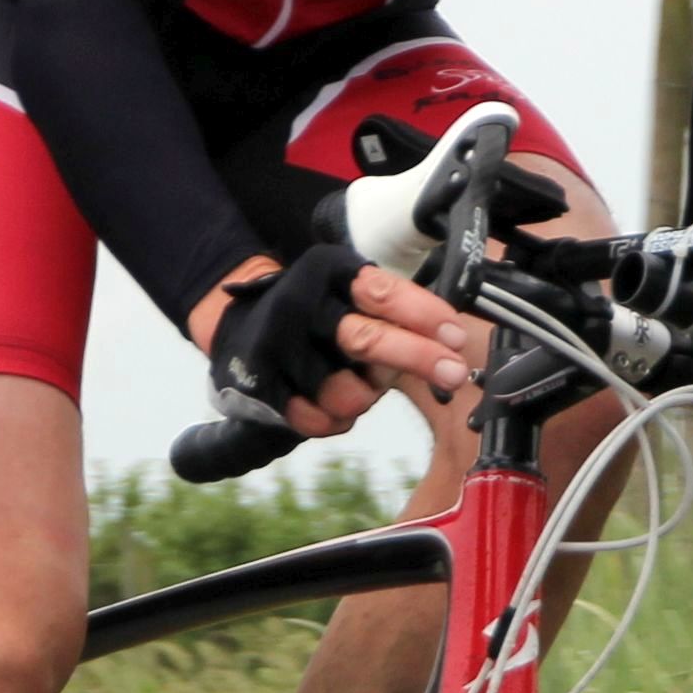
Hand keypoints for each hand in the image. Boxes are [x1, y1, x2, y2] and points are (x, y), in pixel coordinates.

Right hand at [190, 256, 470, 438]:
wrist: (236, 325)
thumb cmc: (315, 310)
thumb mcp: (349, 289)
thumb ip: (394, 310)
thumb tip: (452, 345)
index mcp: (328, 272)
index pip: (382, 293)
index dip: (424, 316)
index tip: (456, 337)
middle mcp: (300, 306)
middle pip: (366, 340)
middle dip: (418, 359)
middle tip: (455, 373)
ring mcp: (278, 349)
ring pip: (347, 392)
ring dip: (366, 396)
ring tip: (360, 385)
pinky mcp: (263, 387)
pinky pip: (318, 419)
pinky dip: (335, 418)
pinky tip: (331, 402)